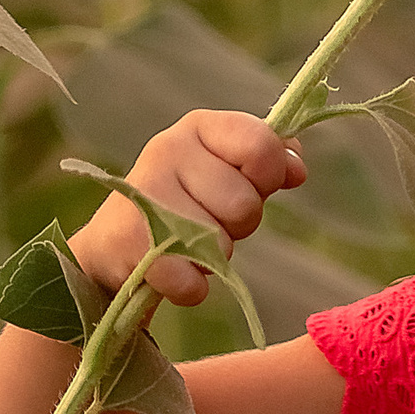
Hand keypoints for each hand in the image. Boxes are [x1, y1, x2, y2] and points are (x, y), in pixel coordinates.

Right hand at [72, 109, 306, 308]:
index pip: (262, 146)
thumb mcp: (231, 171)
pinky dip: (191, 286)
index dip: (268, 176)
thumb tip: (296, 167)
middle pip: (245, 204)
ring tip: (188, 242)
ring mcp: (145, 192)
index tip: (252, 185)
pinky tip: (175, 271)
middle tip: (210, 221)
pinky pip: (191, 279)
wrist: (118, 241)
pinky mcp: (129, 239)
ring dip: (215, 255)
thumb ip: (269, 161)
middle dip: (238, 223)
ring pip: (220, 243)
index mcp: (201, 126)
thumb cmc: (188, 200)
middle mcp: (168, 148)